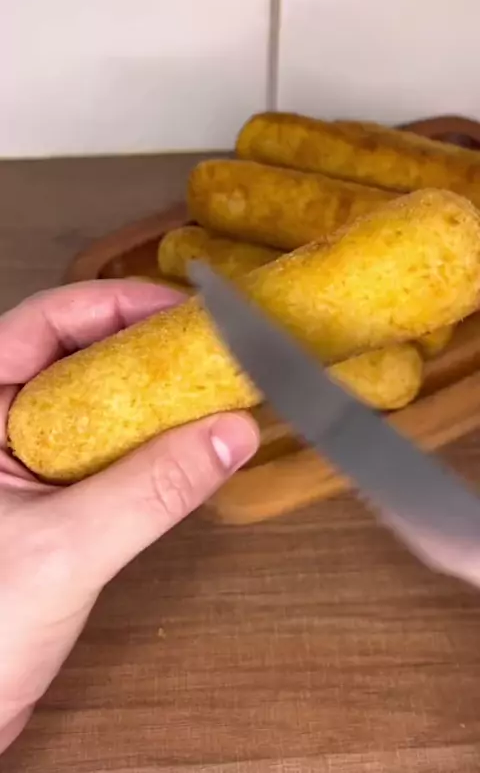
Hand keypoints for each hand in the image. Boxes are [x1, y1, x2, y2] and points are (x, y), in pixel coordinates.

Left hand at [0, 280, 258, 752]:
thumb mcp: (65, 549)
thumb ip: (150, 490)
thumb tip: (231, 433)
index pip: (40, 323)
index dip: (112, 303)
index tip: (181, 307)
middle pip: (73, 354)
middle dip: (140, 345)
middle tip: (208, 341)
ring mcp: (20, 461)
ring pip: (92, 402)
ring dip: (148, 394)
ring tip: (209, 383)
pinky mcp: (46, 497)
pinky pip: (103, 449)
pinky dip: (145, 442)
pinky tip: (187, 441)